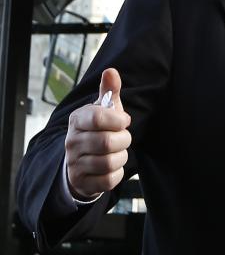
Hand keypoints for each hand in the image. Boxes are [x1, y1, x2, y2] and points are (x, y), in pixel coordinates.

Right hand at [64, 68, 131, 198]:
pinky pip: (108, 180)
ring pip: (109, 162)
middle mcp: (72, 142)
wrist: (82, 161)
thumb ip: (109, 92)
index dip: (118, 119)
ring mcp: (74, 164)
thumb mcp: (103, 110)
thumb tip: (111, 71)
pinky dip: (117, 174)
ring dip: (121, 157)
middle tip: (123, 138)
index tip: (124, 121)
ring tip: (117, 152)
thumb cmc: (98, 130)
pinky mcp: (82, 182)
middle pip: (107, 142)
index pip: (97, 117)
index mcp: (77, 120)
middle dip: (124, 140)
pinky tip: (113, 167)